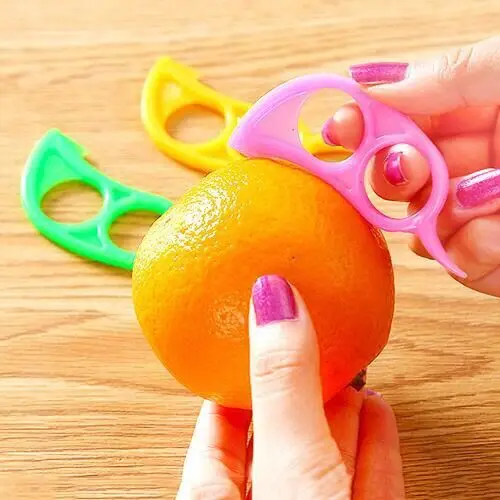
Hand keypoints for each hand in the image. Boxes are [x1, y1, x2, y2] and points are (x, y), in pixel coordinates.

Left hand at [176, 275, 404, 498]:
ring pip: (326, 455)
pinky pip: (370, 482)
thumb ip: (281, 384)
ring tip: (347, 364)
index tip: (252, 335)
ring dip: (341, 409)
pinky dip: (376, 442)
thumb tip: (273, 297)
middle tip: (306, 337)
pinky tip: (378, 410)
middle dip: (296, 386)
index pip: (217, 428)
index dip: (235, 379)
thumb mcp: (287, 466)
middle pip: (279, 434)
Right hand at [323, 36, 499, 296]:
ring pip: (423, 233)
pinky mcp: (499, 257)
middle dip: (397, 180)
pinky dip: (477, 257)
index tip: (339, 134)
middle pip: (393, 181)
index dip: (357, 126)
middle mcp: (471, 164)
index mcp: (473, 114)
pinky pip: (463, 267)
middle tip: (416, 172)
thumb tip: (369, 80)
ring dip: (448, 225)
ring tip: (493, 206)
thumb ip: (449, 76)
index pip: (392, 120)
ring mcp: (483, 214)